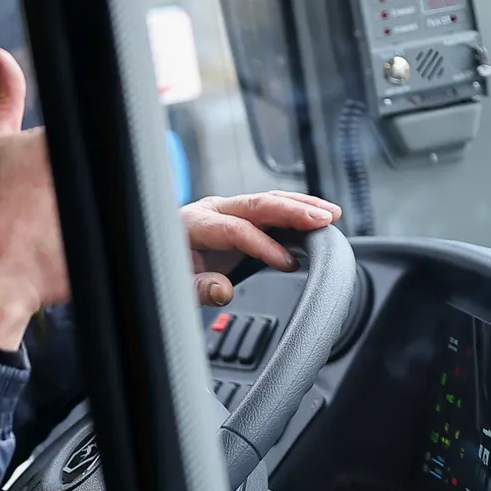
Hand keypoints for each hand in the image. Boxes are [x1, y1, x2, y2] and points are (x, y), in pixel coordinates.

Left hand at [184, 192, 342, 305]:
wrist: (161, 252)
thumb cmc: (169, 269)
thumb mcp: (176, 286)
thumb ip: (198, 288)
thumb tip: (222, 290)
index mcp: (195, 223)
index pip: (236, 229)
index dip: (264, 246)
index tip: (288, 265)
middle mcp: (212, 209)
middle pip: (257, 204)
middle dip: (292, 210)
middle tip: (323, 220)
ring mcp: (226, 208)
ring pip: (268, 200)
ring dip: (300, 205)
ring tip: (330, 214)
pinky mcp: (239, 214)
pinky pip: (270, 207)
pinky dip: (295, 209)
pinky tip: (317, 214)